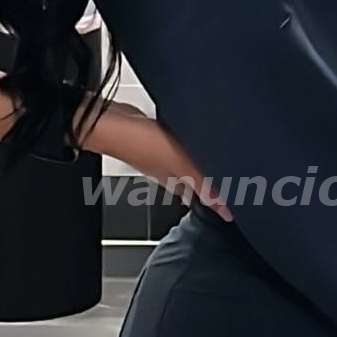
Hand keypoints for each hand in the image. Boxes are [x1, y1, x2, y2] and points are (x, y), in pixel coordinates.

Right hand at [85, 101, 232, 221]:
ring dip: (195, 171)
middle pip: (191, 185)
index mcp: (174, 181)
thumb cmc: (137, 143)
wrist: (108, 121)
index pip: (199, 198)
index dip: (214, 206)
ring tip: (211, 174)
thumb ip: (199, 182)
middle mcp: (167, 172)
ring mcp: (159, 156)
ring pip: (183, 169)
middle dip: (206, 190)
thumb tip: (218, 203)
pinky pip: (174, 150)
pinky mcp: (154, 139)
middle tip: (222, 195)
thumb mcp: (178, 164)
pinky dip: (184, 152)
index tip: (228, 214)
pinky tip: (188, 145)